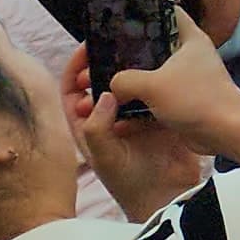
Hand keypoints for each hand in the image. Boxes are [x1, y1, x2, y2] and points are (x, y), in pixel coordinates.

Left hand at [64, 47, 213, 217]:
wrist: (167, 195)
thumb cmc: (130, 180)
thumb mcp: (104, 156)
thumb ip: (97, 126)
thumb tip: (105, 91)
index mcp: (87, 126)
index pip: (72, 91)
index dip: (75, 68)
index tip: (88, 48)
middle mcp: (109, 117)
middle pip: (102, 81)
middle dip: (107, 62)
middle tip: (121, 43)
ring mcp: (136, 115)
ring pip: (130, 83)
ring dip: (135, 68)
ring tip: (144, 50)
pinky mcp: (161, 114)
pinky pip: (156, 90)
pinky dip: (157, 79)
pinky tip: (164, 67)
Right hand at [101, 18, 239, 165]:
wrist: (227, 131)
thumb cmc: (197, 99)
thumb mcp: (153, 85)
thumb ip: (124, 80)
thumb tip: (112, 85)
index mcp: (189, 38)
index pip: (166, 11)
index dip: (142, 12)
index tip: (116, 20)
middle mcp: (188, 54)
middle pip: (151, 46)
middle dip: (125, 55)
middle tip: (100, 61)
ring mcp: (187, 78)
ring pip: (150, 74)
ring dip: (129, 83)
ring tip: (102, 87)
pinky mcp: (184, 100)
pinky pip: (154, 96)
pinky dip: (137, 103)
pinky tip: (117, 113)